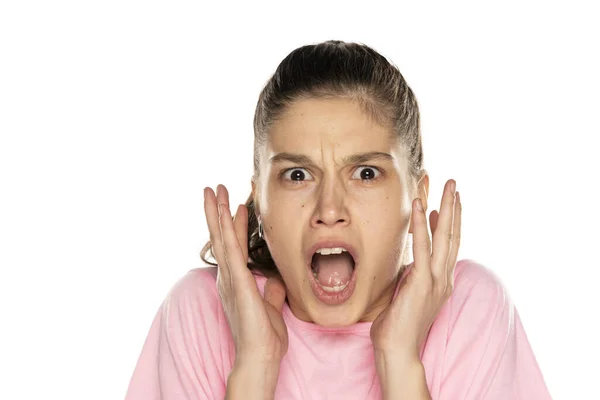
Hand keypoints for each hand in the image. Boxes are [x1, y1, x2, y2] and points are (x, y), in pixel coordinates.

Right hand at [204, 184, 287, 366]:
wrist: (260, 355)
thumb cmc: (264, 335)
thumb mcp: (271, 305)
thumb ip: (272, 289)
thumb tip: (277, 277)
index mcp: (235, 281)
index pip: (232, 245)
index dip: (232, 224)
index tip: (235, 204)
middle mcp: (228, 276)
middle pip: (220, 236)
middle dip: (216, 211)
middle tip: (214, 188)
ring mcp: (230, 278)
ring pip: (221, 237)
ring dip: (216, 212)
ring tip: (213, 190)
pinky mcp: (237, 281)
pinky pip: (230, 249)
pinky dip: (225, 228)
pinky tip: (223, 211)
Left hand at [370, 179, 461, 361]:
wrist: (397, 351)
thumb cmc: (397, 325)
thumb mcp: (408, 292)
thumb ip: (414, 273)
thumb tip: (413, 257)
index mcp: (441, 281)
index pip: (448, 245)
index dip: (449, 220)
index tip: (447, 201)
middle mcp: (443, 278)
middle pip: (453, 236)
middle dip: (454, 208)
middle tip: (454, 184)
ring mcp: (435, 281)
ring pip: (445, 237)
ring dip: (446, 208)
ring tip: (447, 186)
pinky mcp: (422, 283)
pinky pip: (423, 248)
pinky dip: (422, 225)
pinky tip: (421, 206)